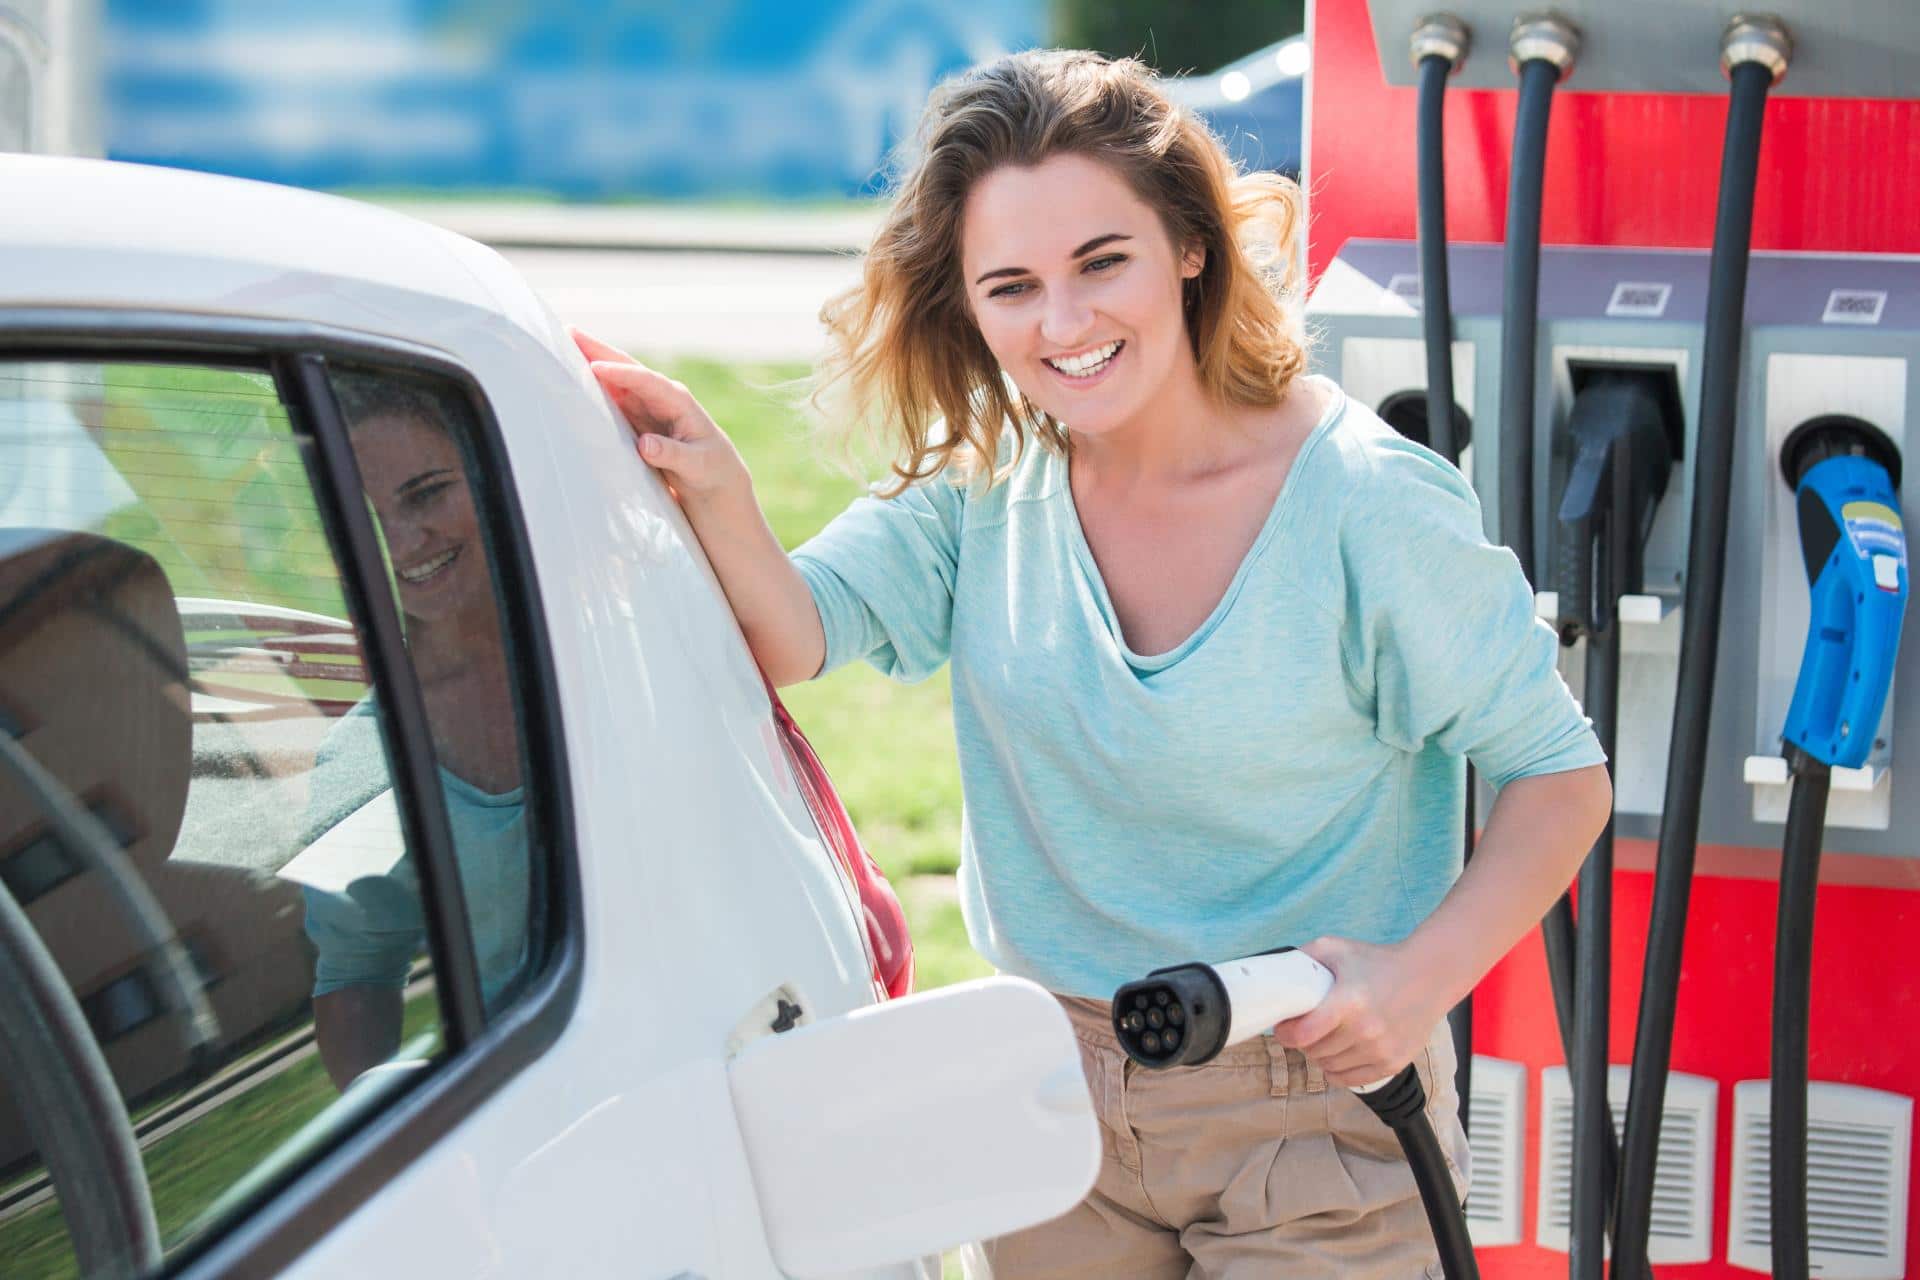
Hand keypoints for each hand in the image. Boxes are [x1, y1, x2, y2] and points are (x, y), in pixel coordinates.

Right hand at [572, 327, 751, 507]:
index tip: (595, 367)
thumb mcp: (696, 465)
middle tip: (569, 332)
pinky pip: (610, 397)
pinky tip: (571, 375)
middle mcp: (660, 396)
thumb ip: (672, 454)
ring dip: (590, 361)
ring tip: (561, 345)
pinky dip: (591, 385)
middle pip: (626, 368)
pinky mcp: (634, 417)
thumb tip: (643, 445)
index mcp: (678, 400)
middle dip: (599, 350)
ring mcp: (645, 404)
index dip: (621, 373)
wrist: (715, 478)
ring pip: (614, 379)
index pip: (647, 381)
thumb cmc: (710, 470)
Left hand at [1268, 936, 1451, 1088]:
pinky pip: (1351, 1080)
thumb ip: (1305, 957)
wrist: (1428, 976)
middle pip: (1314, 1052)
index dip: (1285, 1033)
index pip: (1302, 1035)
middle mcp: (1365, 1030)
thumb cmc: (1378, 961)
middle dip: (1304, 1042)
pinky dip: (1338, 1071)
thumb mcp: (1338, 948)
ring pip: (1329, 1067)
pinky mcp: (1394, 1063)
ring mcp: (1381, 1050)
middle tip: (1307, 1028)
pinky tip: (1340, 1054)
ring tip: (1325, 1038)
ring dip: (1321, 1056)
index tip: (1284, 1027)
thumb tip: (1278, 973)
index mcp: (1348, 1002)